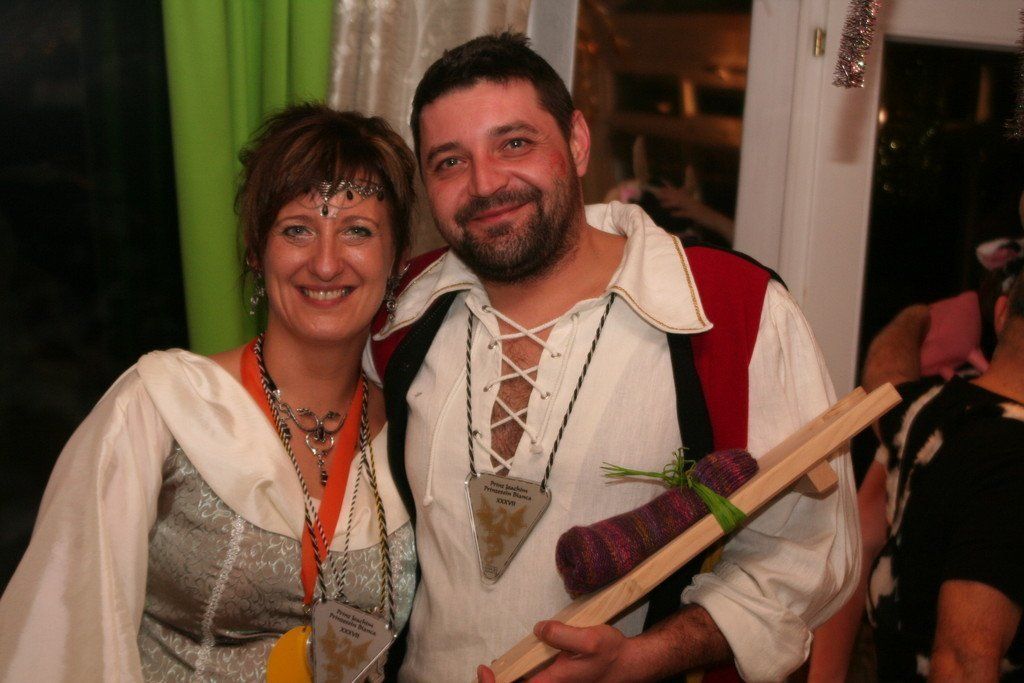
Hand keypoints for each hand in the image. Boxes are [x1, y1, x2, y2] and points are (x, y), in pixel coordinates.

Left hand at [476, 621, 630, 682]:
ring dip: (509, 679)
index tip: (485, 670)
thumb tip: (539, 630)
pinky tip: (516, 663)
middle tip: (485, 670)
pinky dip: (520, 674)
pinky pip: (532, 680)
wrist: (626, 664)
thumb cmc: (610, 654)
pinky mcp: (556, 680)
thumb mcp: (589, 639)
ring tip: (495, 669)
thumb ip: (562, 634)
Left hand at [649, 185, 733, 238]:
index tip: (661, 189)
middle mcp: (692, 202)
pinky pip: (686, 213)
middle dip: (668, 195)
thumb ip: (686, 210)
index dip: (670, 191)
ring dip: (671, 204)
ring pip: (681, 204)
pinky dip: (679, 213)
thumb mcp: (694, 212)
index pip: (679, 194)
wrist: (716, 221)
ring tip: (662, 205)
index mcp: (691, 201)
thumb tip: (678, 211)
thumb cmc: (705, 218)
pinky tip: (672, 214)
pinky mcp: (695, 215)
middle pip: (678, 197)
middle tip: (658, 194)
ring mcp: (694, 208)